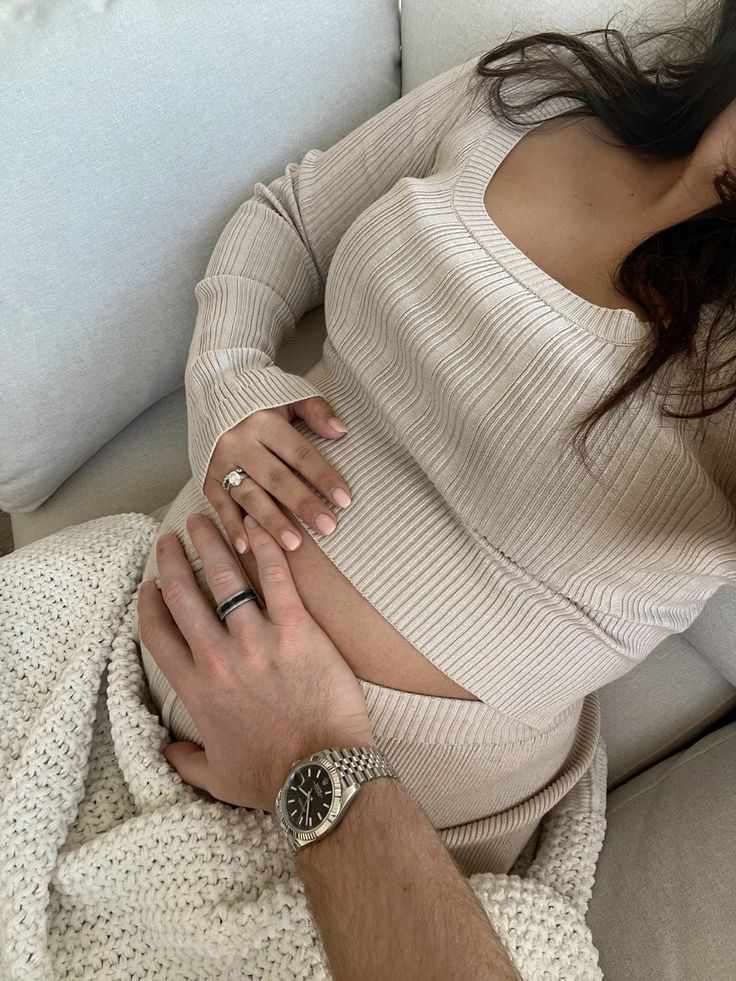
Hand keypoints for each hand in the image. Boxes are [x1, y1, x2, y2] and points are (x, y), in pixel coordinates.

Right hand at [137, 511, 374, 811]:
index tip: (150, 584)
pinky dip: (265, 547)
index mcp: (195, 689)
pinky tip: (257, 525)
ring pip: (225, 577)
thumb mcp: (216, 777)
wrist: (321, 775)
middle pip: (184, 594)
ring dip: (211, 542)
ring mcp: (257, 639)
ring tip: (205, 519)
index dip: (150, 603)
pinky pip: (276, 578)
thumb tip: (167, 751)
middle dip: (173, 560)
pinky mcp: (297, 628)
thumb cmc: (271, 780)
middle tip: (172, 537)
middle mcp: (218, 657)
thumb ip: (186, 761)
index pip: (157, 633)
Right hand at [204, 397, 352, 555]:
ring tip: (294, 544)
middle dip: (302, 505)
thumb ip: (316, 411)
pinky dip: (232, 528)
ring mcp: (220, 463)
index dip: (322, 476)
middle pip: (276, 478)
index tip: (344, 500)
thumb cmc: (262, 397)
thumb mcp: (291, 394)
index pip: (299, 453)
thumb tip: (341, 431)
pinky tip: (247, 548)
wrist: (214, 390)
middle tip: (327, 527)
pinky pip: (220, 506)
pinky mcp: (207, 478)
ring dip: (271, 522)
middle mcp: (239, 442)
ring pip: (249, 496)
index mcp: (263, 421)